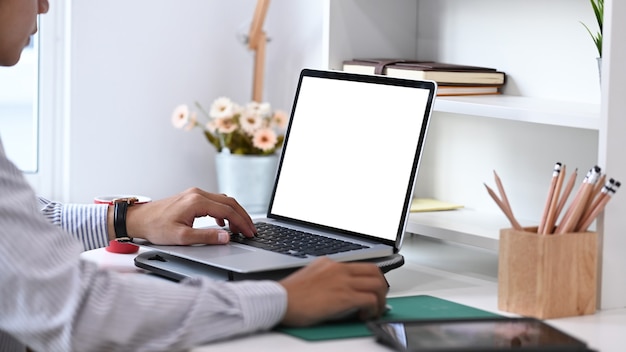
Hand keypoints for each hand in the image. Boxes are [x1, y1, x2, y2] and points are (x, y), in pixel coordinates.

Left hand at [122, 187, 255, 244]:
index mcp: (197, 202)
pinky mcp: (192, 197)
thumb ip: (206, 236)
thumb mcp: (181, 237)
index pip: (228, 211)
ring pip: (224, 201)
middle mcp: (198, 194)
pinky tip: (223, 223)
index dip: (242, 223)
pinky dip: (224, 211)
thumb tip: (226, 237)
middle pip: (230, 203)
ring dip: (235, 214)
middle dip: (243, 217)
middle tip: (251, 231)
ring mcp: (195, 194)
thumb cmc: (155, 227)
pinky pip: (215, 201)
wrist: (138, 219)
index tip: (250, 233)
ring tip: (240, 229)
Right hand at [278, 257, 388, 325]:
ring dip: (381, 299)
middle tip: (379, 299)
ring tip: (375, 310)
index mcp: (330, 263)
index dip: (370, 279)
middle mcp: (339, 269)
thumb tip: (337, 289)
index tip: (371, 289)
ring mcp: (342, 281)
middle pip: (374, 271)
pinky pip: (370, 300)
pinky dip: (374, 309)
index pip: (360, 266)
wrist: (279, 300)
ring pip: (377, 284)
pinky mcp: (344, 297)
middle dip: (381, 286)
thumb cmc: (290, 295)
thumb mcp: (310, 278)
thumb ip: (326, 278)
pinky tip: (365, 315)